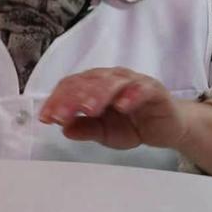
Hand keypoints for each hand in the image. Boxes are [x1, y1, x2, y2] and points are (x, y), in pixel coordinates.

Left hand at [39, 67, 189, 150]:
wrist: (166, 128)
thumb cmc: (131, 125)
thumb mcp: (103, 133)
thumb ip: (84, 129)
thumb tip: (63, 128)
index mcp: (94, 86)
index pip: (71, 87)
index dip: (57, 101)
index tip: (46, 118)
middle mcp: (111, 78)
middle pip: (88, 82)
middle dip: (72, 99)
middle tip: (62, 115)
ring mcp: (132, 81)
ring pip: (112, 82)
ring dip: (98, 94)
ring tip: (88, 109)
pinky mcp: (154, 89)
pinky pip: (141, 88)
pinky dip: (131, 95)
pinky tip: (121, 106)